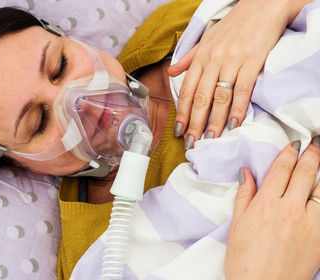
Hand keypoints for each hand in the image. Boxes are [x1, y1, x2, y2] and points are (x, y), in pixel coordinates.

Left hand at [168, 0, 292, 147]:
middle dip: (194, 123)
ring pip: (220, 97)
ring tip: (209, 139)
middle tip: (191, 142)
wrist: (263, 6)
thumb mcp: (206, 39)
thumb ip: (189, 58)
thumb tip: (171, 72)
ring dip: (215, 121)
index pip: (187, 90)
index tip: (178, 130)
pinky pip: (243, 89)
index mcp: (201, 57)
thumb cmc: (233, 26)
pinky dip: (238, 108)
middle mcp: (214, 60)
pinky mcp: (253, 60)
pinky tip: (234, 124)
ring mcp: (233, 60)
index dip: (182, 112)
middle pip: (201, 97)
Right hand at [225, 138, 319, 279]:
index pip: (281, 170)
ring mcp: (309, 224)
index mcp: (266, 204)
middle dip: (311, 156)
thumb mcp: (237, 224)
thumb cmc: (244, 260)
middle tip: (314, 146)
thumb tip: (246, 173)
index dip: (289, 154)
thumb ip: (244, 195)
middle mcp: (290, 209)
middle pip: (305, 174)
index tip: (294, 145)